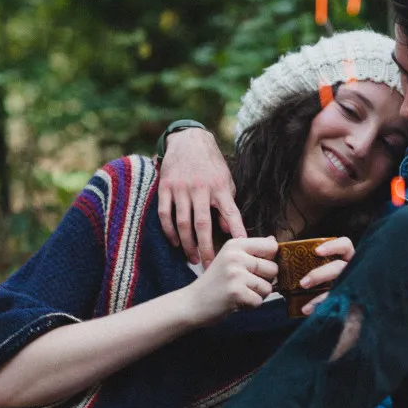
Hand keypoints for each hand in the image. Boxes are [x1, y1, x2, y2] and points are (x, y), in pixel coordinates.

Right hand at [157, 127, 246, 265]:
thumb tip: (228, 230)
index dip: (237, 232)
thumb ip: (228, 205)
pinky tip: (176, 243)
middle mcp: (200, 189)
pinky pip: (165, 215)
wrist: (189, 140)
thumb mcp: (226, 182)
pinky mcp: (165, 188)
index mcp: (220, 188)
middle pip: (203, 225)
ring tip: (194, 259)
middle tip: (210, 267)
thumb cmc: (212, 166)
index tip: (242, 250)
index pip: (231, 214)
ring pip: (183, 223)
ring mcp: (181, 189)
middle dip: (207, 249)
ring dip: (188, 245)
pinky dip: (170, 232)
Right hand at [186, 237, 277, 324]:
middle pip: (273, 268)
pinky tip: (236, 301)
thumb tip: (273, 240)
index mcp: (235, 245)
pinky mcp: (236, 292)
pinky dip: (250, 305)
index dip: (271, 260)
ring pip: (268, 287)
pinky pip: (259, 301)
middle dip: (265, 281)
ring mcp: (236, 274)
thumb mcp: (230, 259)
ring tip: (240, 292)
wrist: (192, 303)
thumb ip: (252, 250)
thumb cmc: (215, 282)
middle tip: (245, 284)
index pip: (272, 246)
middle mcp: (235, 256)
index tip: (258, 268)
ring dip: (257, 295)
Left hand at [299, 237, 354, 315]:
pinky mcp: (350, 302)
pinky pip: (337, 304)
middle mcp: (351, 270)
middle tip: (303, 283)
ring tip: (305, 305)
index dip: (333, 246)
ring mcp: (351, 286)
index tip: (317, 252)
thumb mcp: (312, 265)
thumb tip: (272, 239)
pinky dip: (321, 307)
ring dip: (321, 295)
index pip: (345, 245)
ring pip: (339, 288)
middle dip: (320, 274)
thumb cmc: (319, 279)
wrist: (335, 308)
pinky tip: (309, 310)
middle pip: (339, 267)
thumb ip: (297, 255)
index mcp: (344, 258)